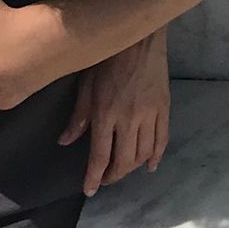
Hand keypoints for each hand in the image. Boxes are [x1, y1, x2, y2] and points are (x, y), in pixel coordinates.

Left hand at [60, 33, 170, 194]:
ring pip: (143, 154)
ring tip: (122, 170)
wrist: (138, 38)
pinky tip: (149, 165)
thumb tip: (64, 142)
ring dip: (132, 168)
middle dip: (113, 176)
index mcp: (105, 115)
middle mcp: (129, 120)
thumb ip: (78, 117)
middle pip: (123, 161)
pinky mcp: (164, 109)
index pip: (100, 156)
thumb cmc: (106, 58)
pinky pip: (162, 140)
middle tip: (105, 180)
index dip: (93, 177)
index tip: (89, 190)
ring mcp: (150, 115)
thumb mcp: (85, 85)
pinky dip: (156, 156)